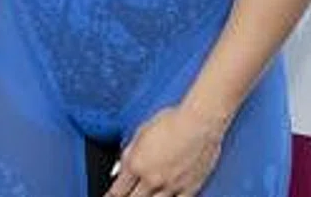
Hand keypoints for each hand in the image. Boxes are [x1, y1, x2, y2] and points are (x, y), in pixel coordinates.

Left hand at [106, 105, 225, 196]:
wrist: (199, 123)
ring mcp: (171, 186)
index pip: (118, 190)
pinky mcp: (189, 188)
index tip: (111, 196)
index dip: (112, 195)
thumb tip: (120, 167)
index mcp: (136, 164)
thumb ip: (129, 153)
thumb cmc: (172, 121)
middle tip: (127, 195)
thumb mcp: (141, 132)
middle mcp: (152, 179)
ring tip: (146, 195)